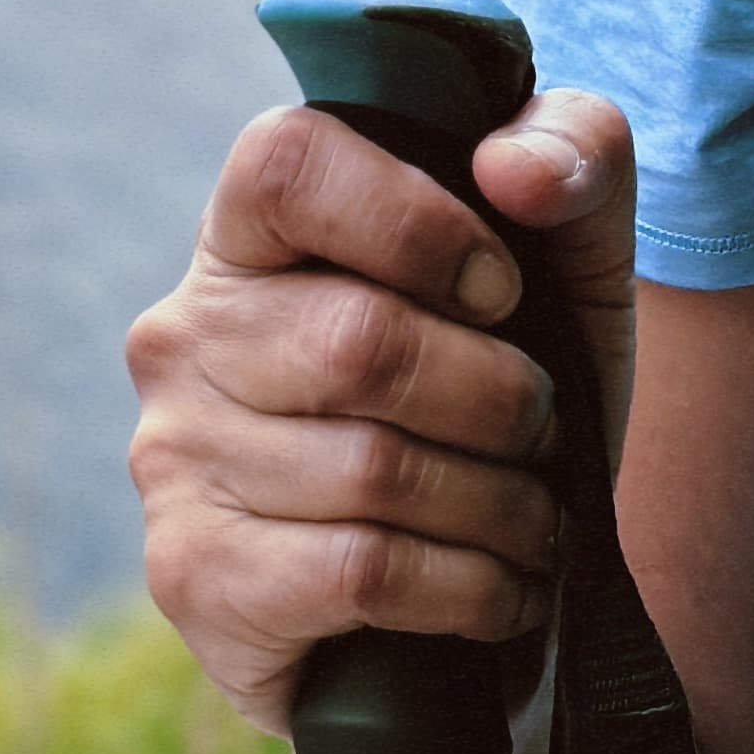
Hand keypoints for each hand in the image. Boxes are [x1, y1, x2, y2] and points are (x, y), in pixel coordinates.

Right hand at [126, 87, 637, 735]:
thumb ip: (577, 154)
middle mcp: (187, 333)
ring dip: (501, 503)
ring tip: (535, 516)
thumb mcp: (571, 258)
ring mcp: (175, 458)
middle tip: (544, 431)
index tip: (501, 290)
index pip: (289, 164)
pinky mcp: (197, 577)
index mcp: (253, 229)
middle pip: (360, 342)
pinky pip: (361, 571)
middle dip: (500, 396)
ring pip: (374, 469)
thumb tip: (515, 165)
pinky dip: (469, 586)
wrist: (449, 600)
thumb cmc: (501, 385)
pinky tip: (504, 589)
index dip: (417, 222)